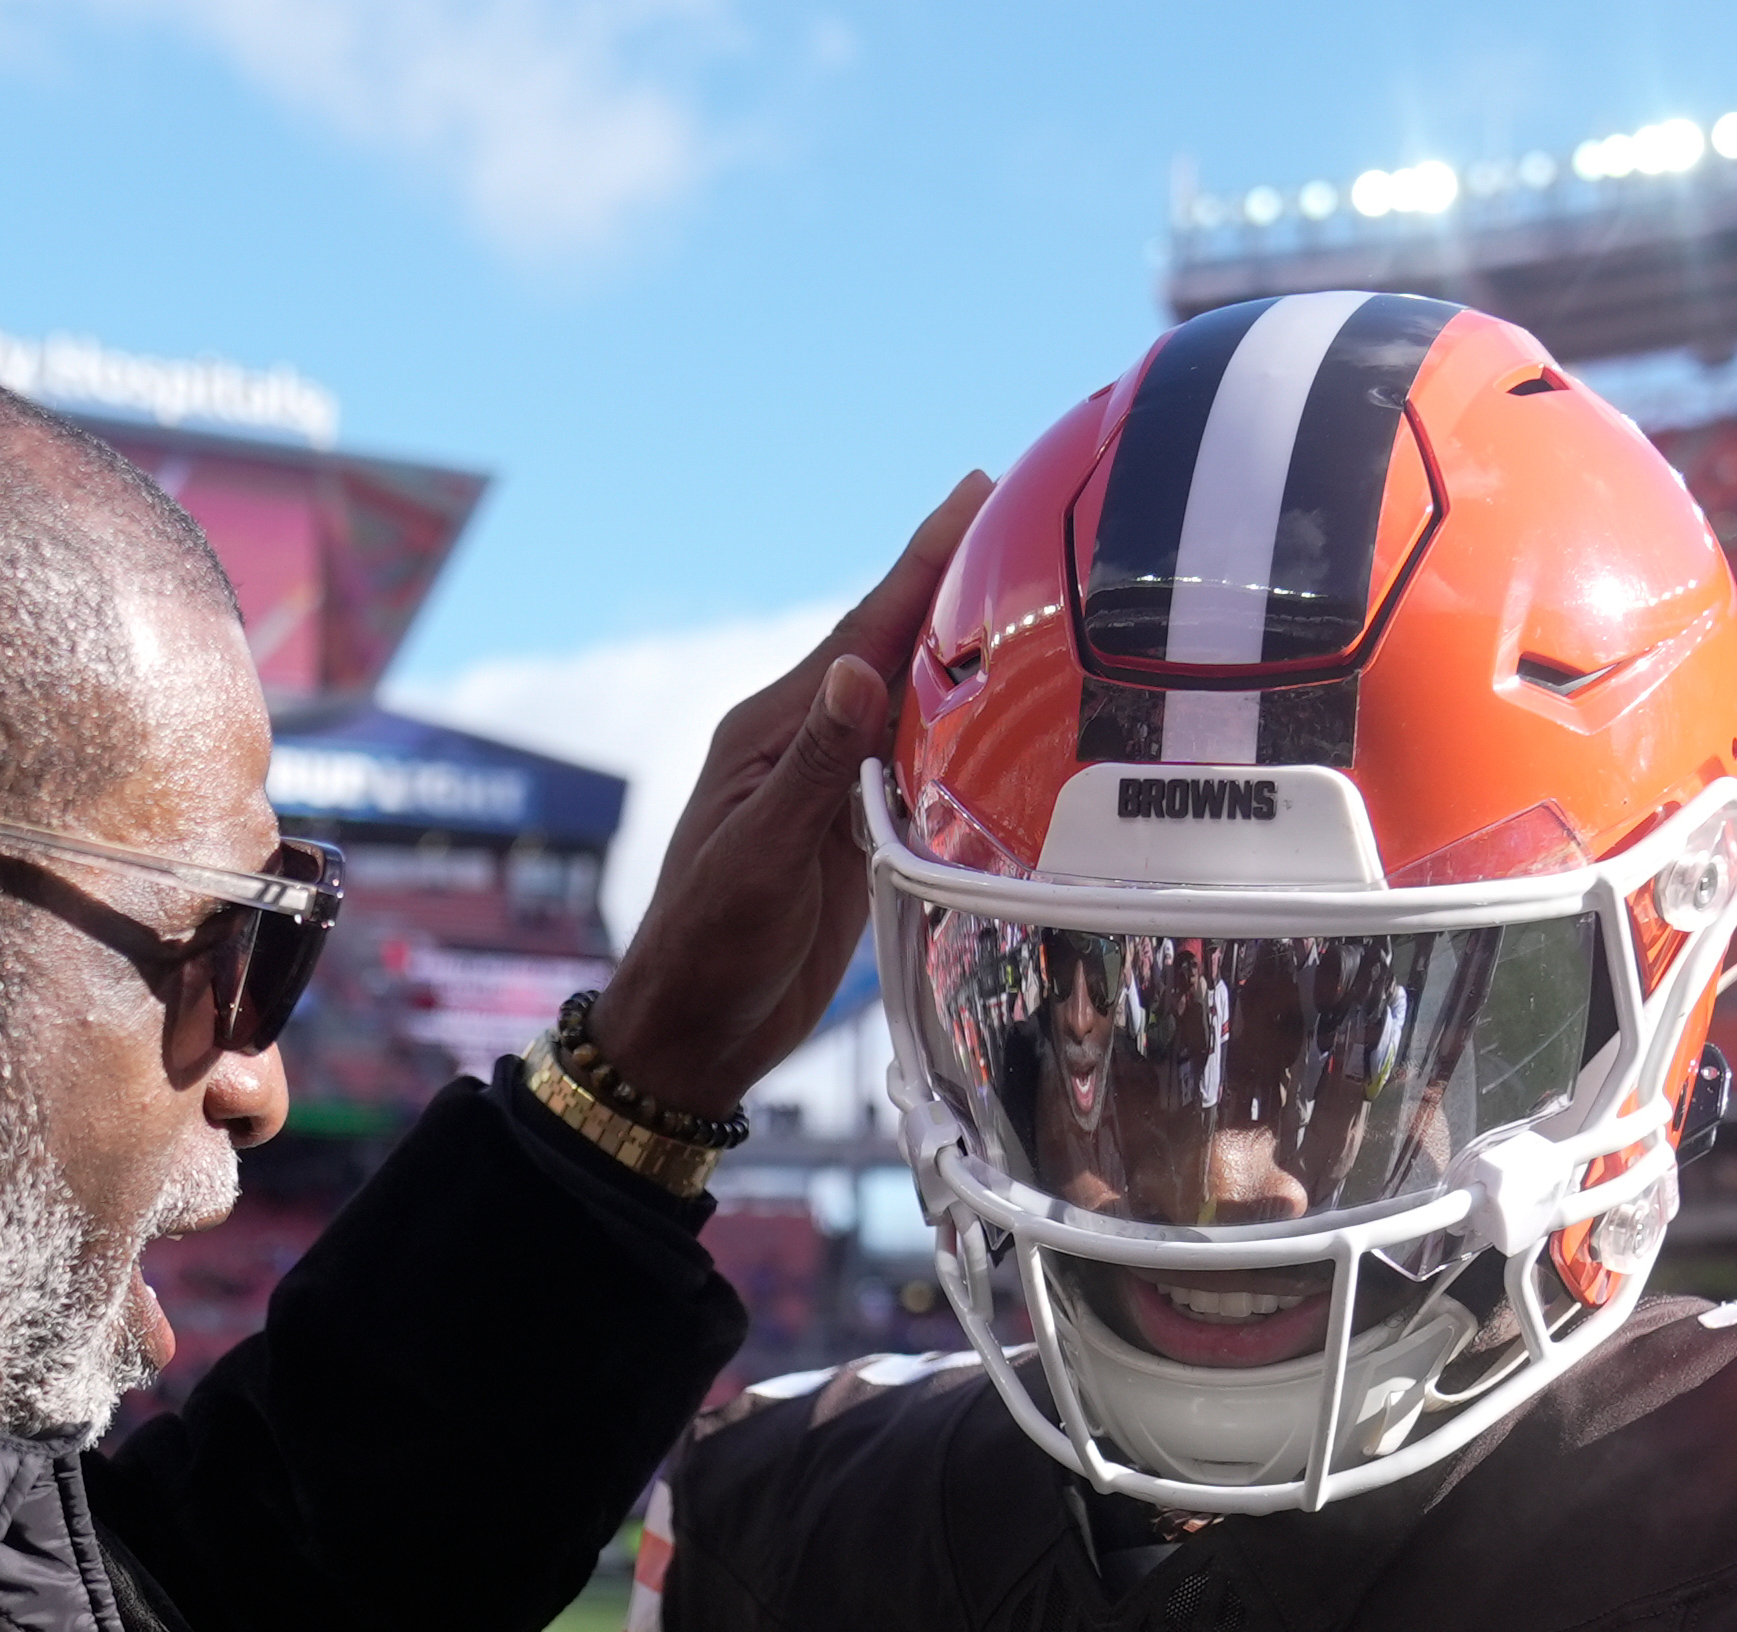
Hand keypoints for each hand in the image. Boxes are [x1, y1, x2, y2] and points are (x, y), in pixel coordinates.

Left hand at [588, 473, 994, 1117]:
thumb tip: (857, 667)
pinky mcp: (856, 839)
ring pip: (915, 709)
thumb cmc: (709, 947)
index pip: (862, 628)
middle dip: (958, 591)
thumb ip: (811, 766)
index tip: (977, 490)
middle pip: (895, 651)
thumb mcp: (758, 855)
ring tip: (1041, 607)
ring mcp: (831, 792)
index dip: (924, 561)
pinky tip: (1014, 722)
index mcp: (769, 731)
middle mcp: (804, 747)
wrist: (695, 1035)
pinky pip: (922, 772)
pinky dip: (968, 739)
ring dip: (971, 659)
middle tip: (1032, 528)